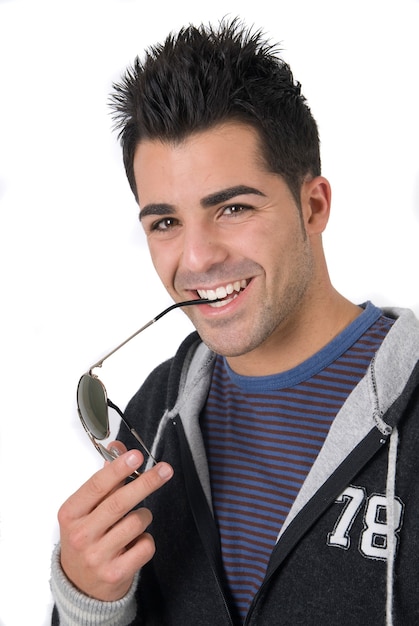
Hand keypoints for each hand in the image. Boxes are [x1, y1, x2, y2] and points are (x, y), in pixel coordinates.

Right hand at [58, 442, 172, 600]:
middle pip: (120, 503)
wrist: (80, 585)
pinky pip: (146, 545)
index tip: (136, 455)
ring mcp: (97, 556)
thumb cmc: (86, 538)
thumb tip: (118, 448)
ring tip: (135, 521)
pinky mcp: (115, 573)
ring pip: (137, 522)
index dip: (119, 468)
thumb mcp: (86, 509)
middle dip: (146, 483)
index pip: (97, 486)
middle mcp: (81, 535)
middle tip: (164, 470)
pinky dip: (146, 540)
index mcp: (71, 513)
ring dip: (144, 516)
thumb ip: (105, 478)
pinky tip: (135, 543)